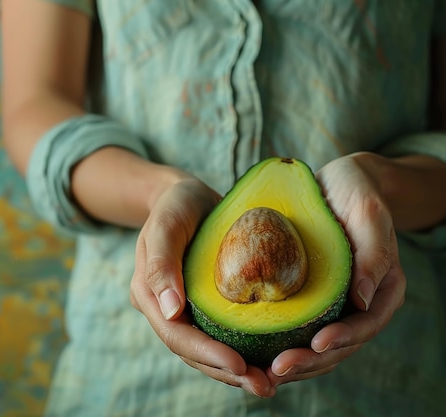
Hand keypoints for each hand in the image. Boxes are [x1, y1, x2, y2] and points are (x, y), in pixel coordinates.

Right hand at [129, 176, 275, 396]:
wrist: (185, 195)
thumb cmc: (176, 204)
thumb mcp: (166, 223)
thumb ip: (161, 263)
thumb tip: (170, 311)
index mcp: (148, 294)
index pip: (176, 334)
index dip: (206, 354)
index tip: (240, 365)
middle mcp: (163, 308)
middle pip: (191, 352)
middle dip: (225, 372)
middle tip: (264, 386)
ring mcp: (182, 309)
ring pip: (205, 350)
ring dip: (234, 371)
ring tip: (268, 383)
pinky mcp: (201, 305)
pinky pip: (218, 334)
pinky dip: (239, 349)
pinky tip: (264, 359)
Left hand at [268, 153, 405, 385]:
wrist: (334, 183)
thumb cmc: (355, 192)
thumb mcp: (368, 214)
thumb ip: (373, 255)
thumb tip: (361, 301)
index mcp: (382, 289)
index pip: (366, 325)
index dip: (342, 339)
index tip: (315, 345)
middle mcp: (359, 303)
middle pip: (339, 345)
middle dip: (310, 362)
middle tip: (276, 369)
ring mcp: (334, 305)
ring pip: (317, 346)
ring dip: (293, 363)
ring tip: (262, 372)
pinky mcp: (310, 300)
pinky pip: (298, 329)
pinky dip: (280, 343)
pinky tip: (255, 351)